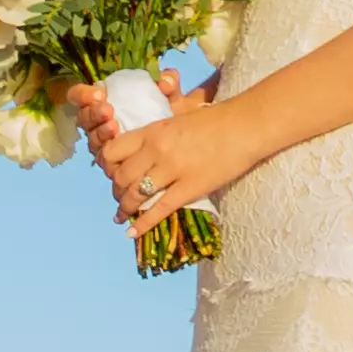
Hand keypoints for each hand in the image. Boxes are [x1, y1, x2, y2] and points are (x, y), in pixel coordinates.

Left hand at [71, 72, 258, 234]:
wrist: (245, 126)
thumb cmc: (216, 119)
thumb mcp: (177, 118)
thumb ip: (158, 134)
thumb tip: (143, 151)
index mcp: (152, 130)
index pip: (112, 151)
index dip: (107, 166)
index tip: (111, 173)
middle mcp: (157, 150)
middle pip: (120, 176)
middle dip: (115, 191)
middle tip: (119, 197)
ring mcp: (172, 170)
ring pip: (135, 195)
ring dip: (125, 208)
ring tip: (123, 215)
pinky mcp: (190, 188)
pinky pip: (159, 209)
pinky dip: (142, 224)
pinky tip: (132, 233)